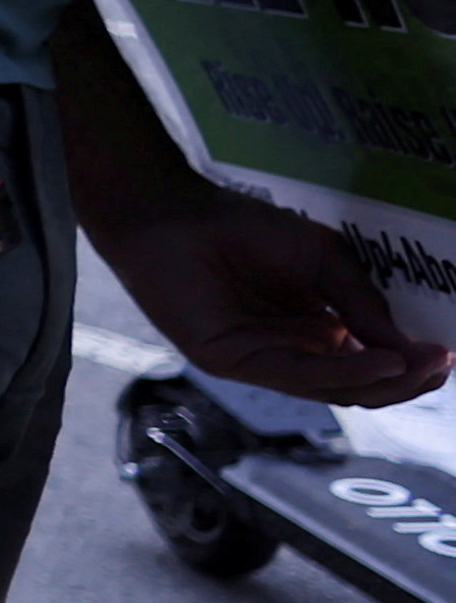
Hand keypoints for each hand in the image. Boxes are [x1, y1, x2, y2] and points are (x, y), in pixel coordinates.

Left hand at [98, 189, 452, 409]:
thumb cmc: (243, 227)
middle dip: (408, 380)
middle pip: (361, 386)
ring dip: (386, 382)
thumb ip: (364, 303)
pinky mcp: (234, 363)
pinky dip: (346, 374)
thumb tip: (412, 348)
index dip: (413, 365)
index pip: (373, 364)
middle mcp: (296, 351)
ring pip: (335, 390)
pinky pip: (299, 376)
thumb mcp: (325, 260)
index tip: (449, 352)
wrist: (173, 213)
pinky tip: (382, 362)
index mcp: (319, 331)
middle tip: (444, 363)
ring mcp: (265, 360)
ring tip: (425, 364)